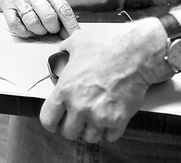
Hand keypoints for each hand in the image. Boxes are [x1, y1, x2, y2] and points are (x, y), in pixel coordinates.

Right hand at [0, 0, 77, 38]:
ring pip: (33, 23)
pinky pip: (17, 26)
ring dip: (39, 31)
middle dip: (53, 28)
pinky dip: (24, 32)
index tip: (74, 35)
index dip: (70, 25)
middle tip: (52, 29)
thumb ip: (60, 12)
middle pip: (49, 17)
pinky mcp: (8, 8)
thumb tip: (70, 33)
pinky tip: (28, 28)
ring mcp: (19, 0)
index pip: (63, 8)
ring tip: (40, 28)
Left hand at [39, 22, 168, 142]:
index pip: (47, 120)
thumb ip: (63, 51)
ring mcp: (98, 116)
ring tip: (94, 117)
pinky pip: (109, 137)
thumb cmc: (106, 49)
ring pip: (89, 137)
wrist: (133, 57)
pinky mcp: (118, 121)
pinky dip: (109, 131)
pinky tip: (109, 119)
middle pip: (68, 132)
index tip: (56, 121)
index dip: (51, 122)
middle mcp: (79, 106)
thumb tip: (60, 54)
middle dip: (72, 126)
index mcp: (64, 90)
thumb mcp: (76, 43)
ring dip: (91, 129)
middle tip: (78, 118)